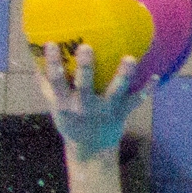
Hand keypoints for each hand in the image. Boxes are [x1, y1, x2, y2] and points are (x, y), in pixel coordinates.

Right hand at [37, 43, 150, 157]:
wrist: (90, 149)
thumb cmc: (71, 121)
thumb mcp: (55, 107)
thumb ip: (47, 86)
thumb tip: (36, 59)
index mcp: (65, 103)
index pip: (56, 81)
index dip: (53, 63)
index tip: (52, 43)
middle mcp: (84, 106)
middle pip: (84, 85)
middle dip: (85, 67)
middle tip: (86, 47)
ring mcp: (104, 110)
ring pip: (115, 91)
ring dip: (123, 75)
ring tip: (130, 58)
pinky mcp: (121, 113)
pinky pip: (136, 100)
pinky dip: (147, 90)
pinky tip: (155, 76)